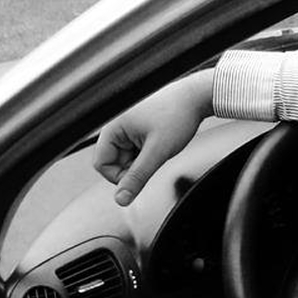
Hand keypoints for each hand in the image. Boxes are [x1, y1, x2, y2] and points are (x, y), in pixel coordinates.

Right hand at [94, 70, 214, 205]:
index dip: (119, 176)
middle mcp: (117, 124)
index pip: (101, 164)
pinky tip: (159, 144)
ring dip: (142, 161)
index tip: (140, 174)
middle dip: (132, 167)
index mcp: (114, 126)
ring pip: (126, 158)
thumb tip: (121, 199)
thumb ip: (137, 178)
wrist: (196, 96)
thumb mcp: (157, 153)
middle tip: (153, 159)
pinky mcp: (137, 128)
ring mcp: (127, 126)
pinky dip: (147, 153)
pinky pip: (135, 150)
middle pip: (113, 162)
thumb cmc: (177, 117)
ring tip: (159, 147)